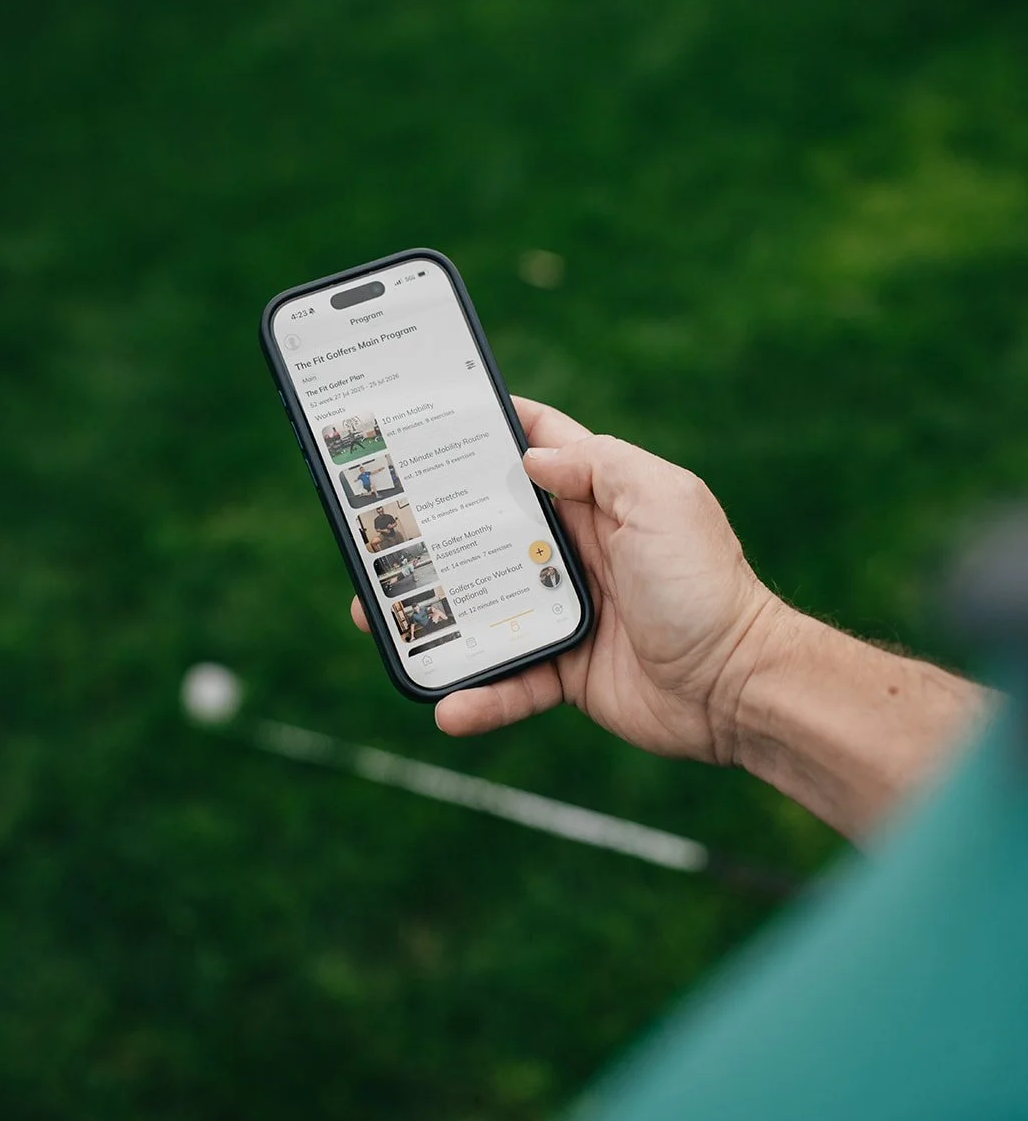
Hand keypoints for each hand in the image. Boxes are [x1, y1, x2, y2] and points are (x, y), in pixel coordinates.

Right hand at [350, 396, 781, 763]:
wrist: (740, 687)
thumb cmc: (705, 583)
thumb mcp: (662, 502)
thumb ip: (600, 468)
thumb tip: (531, 458)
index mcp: (602, 496)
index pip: (538, 446)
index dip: (491, 427)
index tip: (431, 415)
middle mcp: (578, 547)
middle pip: (490, 528)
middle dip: (435, 526)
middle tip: (379, 527)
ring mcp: (569, 608)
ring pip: (485, 604)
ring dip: (437, 613)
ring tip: (380, 620)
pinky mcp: (568, 668)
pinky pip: (511, 679)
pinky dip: (481, 694)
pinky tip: (450, 705)